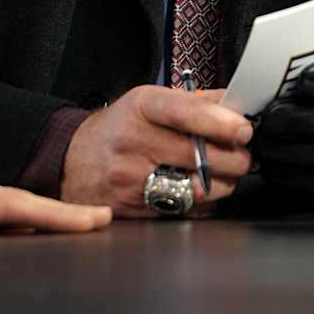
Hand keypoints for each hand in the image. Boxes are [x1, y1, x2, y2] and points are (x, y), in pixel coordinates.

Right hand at [61, 85, 253, 215]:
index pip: (183, 112)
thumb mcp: (148, 101)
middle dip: (234, 158)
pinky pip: (184, 211)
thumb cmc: (118, 128)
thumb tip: (235, 103)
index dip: (219, 122)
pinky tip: (199, 191)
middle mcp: (133, 142)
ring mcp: (130, 180)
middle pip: (198, 156)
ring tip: (224, 174)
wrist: (71, 160)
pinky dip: (202, 204)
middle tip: (242, 155)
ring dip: (223, 184)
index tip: (243, 130)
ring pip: (197, 189)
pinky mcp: (133, 210)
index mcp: (141, 107)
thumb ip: (194, 101)